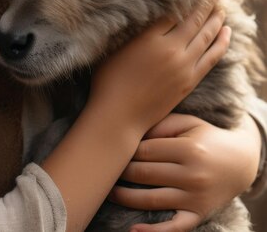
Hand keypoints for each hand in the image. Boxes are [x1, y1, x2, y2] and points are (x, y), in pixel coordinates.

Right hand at [88, 1, 229, 136]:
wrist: (120, 116)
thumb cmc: (109, 81)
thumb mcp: (115, 48)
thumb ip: (133, 31)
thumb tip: (146, 15)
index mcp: (149, 38)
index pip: (173, 11)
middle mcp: (170, 49)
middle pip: (193, 20)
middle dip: (204, 4)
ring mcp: (183, 66)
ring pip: (206, 36)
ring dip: (215, 19)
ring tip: (221, 7)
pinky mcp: (190, 80)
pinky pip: (212, 57)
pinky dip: (221, 42)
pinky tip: (227, 32)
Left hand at [108, 112, 261, 231]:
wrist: (240, 161)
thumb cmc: (205, 137)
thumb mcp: (186, 123)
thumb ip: (159, 126)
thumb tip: (130, 134)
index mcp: (189, 149)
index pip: (145, 150)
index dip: (125, 149)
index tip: (109, 147)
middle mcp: (193, 175)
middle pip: (145, 174)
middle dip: (121, 171)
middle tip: (104, 168)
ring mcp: (196, 198)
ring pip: (151, 199)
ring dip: (125, 197)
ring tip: (108, 191)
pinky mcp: (199, 214)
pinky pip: (175, 228)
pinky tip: (134, 230)